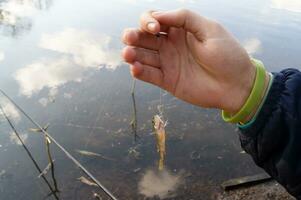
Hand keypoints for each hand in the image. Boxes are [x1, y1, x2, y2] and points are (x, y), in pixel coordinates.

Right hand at [122, 9, 255, 112]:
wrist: (237, 85)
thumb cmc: (228, 55)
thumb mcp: (210, 29)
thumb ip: (185, 18)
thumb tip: (158, 15)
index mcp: (179, 29)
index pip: (154, 20)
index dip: (148, 21)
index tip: (156, 28)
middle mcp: (170, 45)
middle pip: (143, 37)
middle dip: (133, 36)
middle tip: (130, 39)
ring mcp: (167, 63)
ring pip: (142, 56)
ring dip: (131, 54)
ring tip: (128, 55)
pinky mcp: (167, 81)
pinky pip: (149, 75)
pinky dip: (139, 71)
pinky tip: (135, 68)